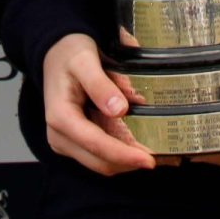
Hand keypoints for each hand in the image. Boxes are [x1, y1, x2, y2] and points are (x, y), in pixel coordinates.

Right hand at [42, 34, 155, 175]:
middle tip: (162, 158)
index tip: (148, 160)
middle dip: (130, 163)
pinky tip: (141, 149)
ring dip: (128, 163)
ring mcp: (67, 142)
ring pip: (102, 164)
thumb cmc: (69, 55)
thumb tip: (119, 109)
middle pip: (100, 161)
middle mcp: (60, 135)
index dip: (123, 155)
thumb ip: (99, 85)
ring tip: (158, 155)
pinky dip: (122, 157)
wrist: (57, 54)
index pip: (95, 144)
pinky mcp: (76, 142)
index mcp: (60, 117)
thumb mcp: (84, 61)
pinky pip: (101, 157)